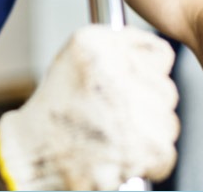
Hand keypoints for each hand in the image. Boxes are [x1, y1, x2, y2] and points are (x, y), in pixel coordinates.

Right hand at [0, 25, 179, 190]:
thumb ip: (123, 43)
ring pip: (167, 122)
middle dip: (147, 104)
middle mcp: (114, 73)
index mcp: (97, 45)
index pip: (161, 54)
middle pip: (166, 90)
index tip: (131, 84)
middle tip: (115, 114)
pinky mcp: (142, 150)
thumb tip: (162, 54)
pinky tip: (118, 152)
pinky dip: (146, 159)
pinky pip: (165, 152)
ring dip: (148, 132)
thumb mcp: (79, 52)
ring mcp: (130, 112)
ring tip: (113, 133)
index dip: (146, 72)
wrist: (34, 152)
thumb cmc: (57, 106)